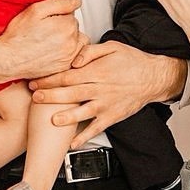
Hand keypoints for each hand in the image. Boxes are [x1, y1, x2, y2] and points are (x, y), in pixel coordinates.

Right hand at [0, 0, 87, 82]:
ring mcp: (69, 58)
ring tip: (50, 41)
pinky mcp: (64, 68)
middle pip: (74, 28)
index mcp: (67, 26)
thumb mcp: (36, 10)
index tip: (46, 20)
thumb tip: (76, 2)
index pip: (71, 14)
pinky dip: (66, 53)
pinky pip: (73, 57)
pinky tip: (51, 51)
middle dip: (63, 26)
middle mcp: (72, 43)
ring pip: (77, 42)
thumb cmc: (18, 36)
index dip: (57, 14)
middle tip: (45, 30)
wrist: (7, 60)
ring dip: (68, 40)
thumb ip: (60, 3)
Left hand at [29, 41, 186, 147]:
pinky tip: (73, 142)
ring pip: (83, 112)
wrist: (154, 77)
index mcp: (98, 71)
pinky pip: (97, 128)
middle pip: (71, 92)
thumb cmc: (132, 61)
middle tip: (35, 98)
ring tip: (51, 120)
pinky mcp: (113, 116)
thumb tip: (73, 59)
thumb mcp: (112, 47)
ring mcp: (107, 104)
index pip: (69, 75)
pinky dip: (85, 136)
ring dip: (66, 117)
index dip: (51, 79)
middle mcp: (101, 88)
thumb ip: (90, 51)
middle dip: (50, 95)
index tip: (37, 81)